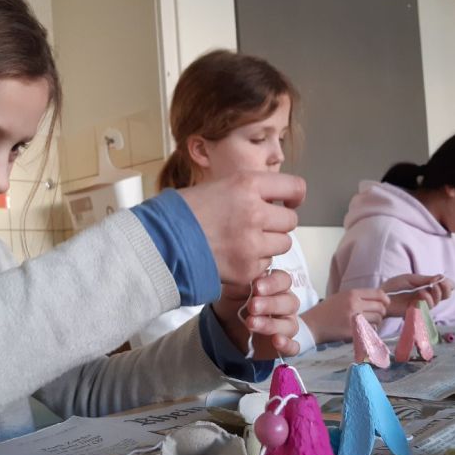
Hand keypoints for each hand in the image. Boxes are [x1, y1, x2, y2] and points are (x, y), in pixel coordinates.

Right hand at [178, 172, 304, 285]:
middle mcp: (255, 212)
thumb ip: (247, 191)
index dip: (295, 196)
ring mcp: (252, 243)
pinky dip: (254, 263)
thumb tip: (271, 198)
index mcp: (247, 185)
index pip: (294, 187)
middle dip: (277, 224)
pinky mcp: (247, 269)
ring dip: (268, 244)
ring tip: (242, 242)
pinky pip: (265, 265)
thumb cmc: (181, 214)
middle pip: (290, 221)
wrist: (160, 242)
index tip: (291, 202)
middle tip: (257, 226)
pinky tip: (233, 256)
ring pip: (282, 244)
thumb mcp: (216, 187)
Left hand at [213, 270, 299, 358]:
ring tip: (251, 323)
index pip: (284, 280)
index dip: (273, 283)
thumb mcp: (234, 287)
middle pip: (289, 302)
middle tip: (252, 306)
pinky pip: (293, 347)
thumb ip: (244, 277)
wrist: (226, 326)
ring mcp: (286, 325)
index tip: (256, 287)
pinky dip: (287, 345)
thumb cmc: (235, 301)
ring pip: (290, 325)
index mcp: (276, 286)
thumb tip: (251, 269)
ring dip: (271, 324)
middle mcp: (286, 305)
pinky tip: (277, 341)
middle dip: (270, 304)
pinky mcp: (284, 345)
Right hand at [300, 288, 388, 343]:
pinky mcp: (353, 330)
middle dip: (381, 313)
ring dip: (376, 322)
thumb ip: (358, 297)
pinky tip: (361, 329)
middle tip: (375, 316)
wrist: (312, 324)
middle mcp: (354, 304)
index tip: (385, 304)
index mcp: (352, 294)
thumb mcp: (341, 297)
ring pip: (377, 319)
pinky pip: (370, 330)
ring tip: (367, 323)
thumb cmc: (326, 310)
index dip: (385, 300)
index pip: (379, 294)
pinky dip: (370, 330)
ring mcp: (353, 318)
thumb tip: (379, 299)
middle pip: (380, 307)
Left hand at [382, 274, 453, 316]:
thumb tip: (441, 278)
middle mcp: (427, 297)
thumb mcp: (410, 279)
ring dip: (436, 292)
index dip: (448, 284)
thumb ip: (425, 279)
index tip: (442, 278)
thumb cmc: (393, 287)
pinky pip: (428, 307)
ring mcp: (422, 305)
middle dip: (446, 288)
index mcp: (427, 288)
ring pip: (438, 301)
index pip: (445, 288)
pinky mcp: (417, 312)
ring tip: (425, 287)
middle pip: (446, 295)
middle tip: (439, 282)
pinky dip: (428, 299)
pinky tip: (421, 293)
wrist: (381, 295)